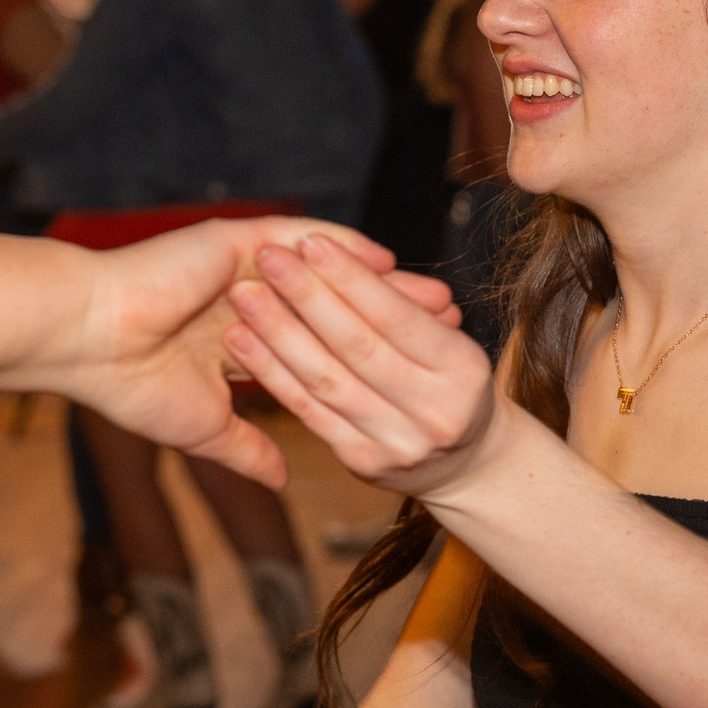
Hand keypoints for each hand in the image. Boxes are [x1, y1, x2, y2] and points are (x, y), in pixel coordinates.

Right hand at [61, 219, 456, 488]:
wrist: (87, 340)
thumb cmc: (130, 385)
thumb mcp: (203, 427)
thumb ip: (247, 448)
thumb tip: (283, 480)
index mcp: (241, 338)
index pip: (320, 346)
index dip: (366, 358)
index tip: (416, 373)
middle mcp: (247, 298)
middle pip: (335, 306)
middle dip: (392, 318)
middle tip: (448, 326)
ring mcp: (241, 266)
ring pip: (327, 272)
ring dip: (381, 284)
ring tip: (433, 296)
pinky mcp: (233, 240)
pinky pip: (299, 239)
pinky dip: (341, 247)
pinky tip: (383, 259)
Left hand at [221, 233, 501, 500]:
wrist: (466, 465)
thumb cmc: (451, 385)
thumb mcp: (452, 345)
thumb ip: (407, 308)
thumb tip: (348, 253)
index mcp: (463, 370)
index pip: (397, 317)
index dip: (351, 279)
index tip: (311, 241)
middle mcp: (435, 412)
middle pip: (358, 346)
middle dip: (308, 297)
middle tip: (268, 256)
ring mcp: (397, 443)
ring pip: (326, 379)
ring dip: (278, 333)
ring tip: (243, 293)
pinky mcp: (361, 462)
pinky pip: (308, 411)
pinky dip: (271, 374)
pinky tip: (240, 341)